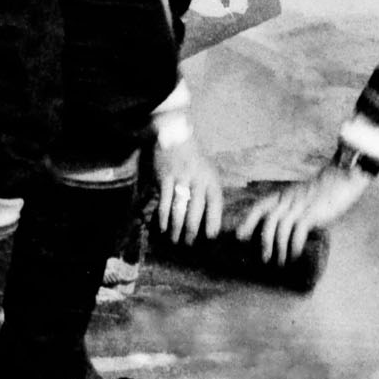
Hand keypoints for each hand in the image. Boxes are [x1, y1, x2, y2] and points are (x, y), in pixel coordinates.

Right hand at [147, 84, 223, 248]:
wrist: (174, 134)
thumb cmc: (193, 157)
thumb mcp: (208, 170)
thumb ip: (208, 191)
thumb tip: (210, 218)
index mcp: (211, 178)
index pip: (215, 203)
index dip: (214, 221)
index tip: (211, 237)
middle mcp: (197, 178)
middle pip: (196, 210)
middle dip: (192, 230)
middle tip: (189, 244)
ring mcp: (180, 178)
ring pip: (179, 209)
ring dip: (177, 228)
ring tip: (175, 240)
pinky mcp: (164, 177)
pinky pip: (164, 201)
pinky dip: (163, 217)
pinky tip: (162, 227)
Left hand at [236, 149, 378, 260]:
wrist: (341, 178)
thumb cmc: (321, 190)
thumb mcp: (299, 195)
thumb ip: (290, 206)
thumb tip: (282, 228)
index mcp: (282, 196)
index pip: (259, 207)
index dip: (247, 222)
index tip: (239, 237)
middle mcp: (287, 200)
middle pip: (267, 219)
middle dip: (262, 240)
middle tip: (263, 258)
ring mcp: (299, 206)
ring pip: (281, 227)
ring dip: (279, 248)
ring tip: (281, 262)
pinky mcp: (312, 212)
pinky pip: (298, 231)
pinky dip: (295, 246)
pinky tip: (295, 256)